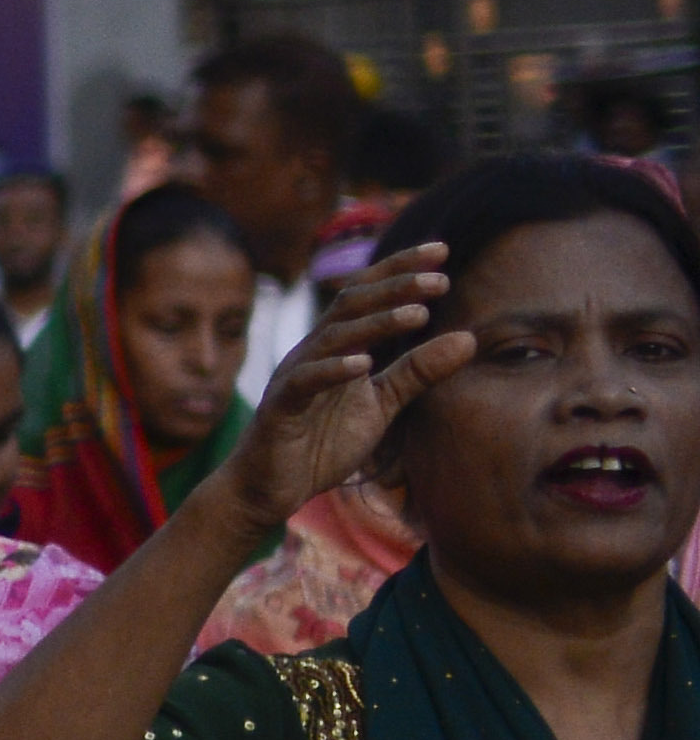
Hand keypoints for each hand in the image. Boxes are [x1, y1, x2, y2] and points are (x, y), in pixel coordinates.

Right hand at [216, 247, 462, 534]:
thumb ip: (418, 371)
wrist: (269, 487)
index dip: (401, 270)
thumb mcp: (382, 405)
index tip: (441, 252)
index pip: (368, 295)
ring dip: (375, 324)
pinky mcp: (281, 407)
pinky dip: (333, 370)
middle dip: (394, 287)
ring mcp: (294, 376)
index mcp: (337, 346)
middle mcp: (313, 350)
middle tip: (439, 278)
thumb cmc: (321, 442)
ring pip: (333, 337)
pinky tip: (363, 364)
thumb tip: (469, 338)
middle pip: (351, 304)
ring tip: (417, 316)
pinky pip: (306, 381)